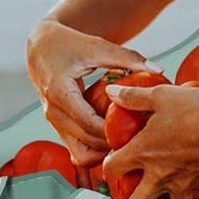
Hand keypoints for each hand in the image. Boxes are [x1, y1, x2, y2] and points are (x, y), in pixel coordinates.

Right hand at [25, 18, 161, 169]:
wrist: (42, 47)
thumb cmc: (67, 44)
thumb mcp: (97, 47)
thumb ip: (127, 58)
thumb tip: (157, 68)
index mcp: (60, 93)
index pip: (89, 124)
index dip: (114, 132)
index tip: (138, 130)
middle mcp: (53, 112)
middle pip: (86, 144)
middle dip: (113, 145)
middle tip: (139, 139)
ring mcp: (54, 122)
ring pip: (80, 154)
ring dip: (103, 152)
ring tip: (127, 140)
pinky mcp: (60, 126)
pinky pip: (78, 148)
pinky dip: (96, 149)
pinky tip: (114, 140)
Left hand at [101, 82, 198, 198]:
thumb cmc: (198, 111)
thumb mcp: (161, 96)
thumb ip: (134, 97)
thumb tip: (113, 92)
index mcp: (144, 152)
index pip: (112, 168)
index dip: (107, 165)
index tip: (112, 160)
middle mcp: (160, 174)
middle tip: (128, 192)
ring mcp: (182, 184)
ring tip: (161, 192)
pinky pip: (193, 196)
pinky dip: (189, 192)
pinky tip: (191, 181)